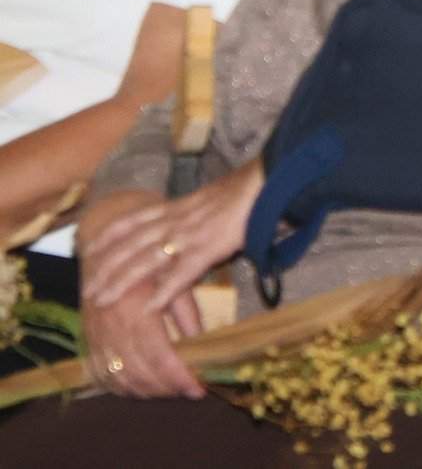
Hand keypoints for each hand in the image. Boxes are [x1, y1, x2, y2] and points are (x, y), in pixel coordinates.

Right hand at [81, 270, 205, 398]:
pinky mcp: (87, 339)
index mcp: (136, 311)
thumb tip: (203, 344)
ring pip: (118, 378)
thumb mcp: (174, 280)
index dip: (178, 377)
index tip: (198, 390)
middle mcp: (112, 328)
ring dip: (144, 391)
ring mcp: (96, 335)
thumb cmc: (148, 261)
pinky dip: (119, 387)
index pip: (159, 356)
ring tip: (169, 390)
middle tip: (188, 390)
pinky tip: (139, 388)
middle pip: (138, 372)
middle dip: (165, 388)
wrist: (105, 248)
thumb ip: (187, 313)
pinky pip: (99, 373)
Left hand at [82, 166, 260, 313]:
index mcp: (177, 206)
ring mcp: (189, 234)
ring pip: (145, 260)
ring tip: (103, 301)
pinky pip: (180, 274)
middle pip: (130, 244)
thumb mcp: (213, 197)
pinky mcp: (207, 248)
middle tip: (87, 287)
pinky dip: (163, 292)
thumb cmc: (249, 188)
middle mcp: (175, 219)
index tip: (89, 248)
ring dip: (121, 282)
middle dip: (106, 267)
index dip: (109, 235)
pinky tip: (149, 308)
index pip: (133, 220)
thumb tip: (198, 216)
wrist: (267, 181)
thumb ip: (199, 210)